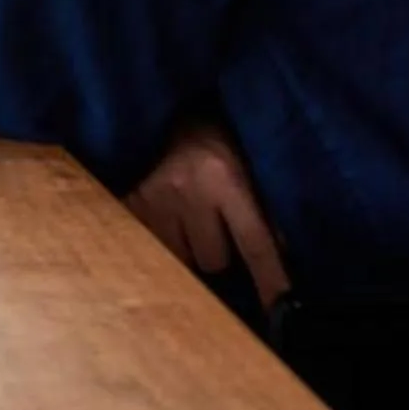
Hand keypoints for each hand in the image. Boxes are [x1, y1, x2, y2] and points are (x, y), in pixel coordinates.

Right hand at [126, 118, 290, 305]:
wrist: (153, 98)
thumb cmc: (209, 129)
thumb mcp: (247, 157)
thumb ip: (265, 202)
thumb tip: (284, 253)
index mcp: (225, 177)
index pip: (256, 244)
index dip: (271, 280)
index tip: (280, 310)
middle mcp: (187, 192)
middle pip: (215, 261)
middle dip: (219, 249)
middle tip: (212, 220)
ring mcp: (151, 200)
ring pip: (182, 258)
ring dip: (187, 246)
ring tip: (184, 214)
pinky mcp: (124, 204)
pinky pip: (150, 246)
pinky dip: (160, 239)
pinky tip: (162, 216)